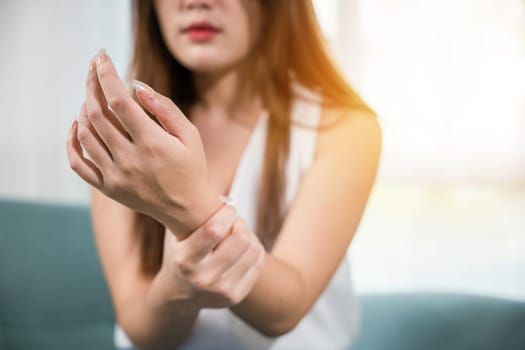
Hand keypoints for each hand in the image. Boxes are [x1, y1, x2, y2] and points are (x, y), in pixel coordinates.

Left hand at [66, 49, 220, 236]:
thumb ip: (165, 109)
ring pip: (85, 134)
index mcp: (152, 143)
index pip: (118, 101)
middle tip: (94, 69)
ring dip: (83, 108)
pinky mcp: (108, 188)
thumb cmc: (192, 168)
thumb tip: (136, 86)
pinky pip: (78, 163)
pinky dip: (72, 141)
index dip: (106, 75)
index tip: (101, 57)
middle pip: (96, 113)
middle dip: (92, 84)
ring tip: (92, 95)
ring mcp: (115, 176)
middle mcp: (129, 159)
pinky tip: (76, 125)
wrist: (187, 209)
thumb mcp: (190, 136)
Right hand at [148, 204, 264, 308]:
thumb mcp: (177, 234)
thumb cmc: (181, 253)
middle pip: (240, 238)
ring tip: (236, 236)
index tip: (227, 208)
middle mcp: (203, 278)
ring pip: (253, 249)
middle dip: (239, 223)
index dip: (227, 213)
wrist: (178, 294)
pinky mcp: (235, 297)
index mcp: (185, 260)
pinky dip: (253, 250)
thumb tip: (223, 197)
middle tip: (233, 222)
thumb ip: (191, 214)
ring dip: (248, 236)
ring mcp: (220, 291)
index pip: (215, 230)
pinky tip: (241, 250)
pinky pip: (258, 263)